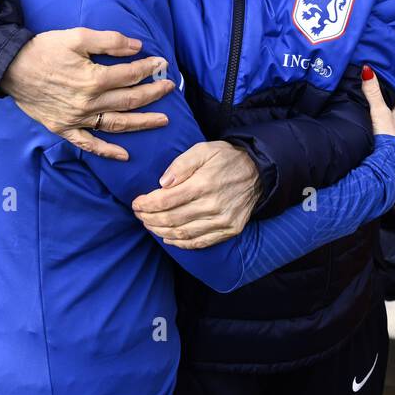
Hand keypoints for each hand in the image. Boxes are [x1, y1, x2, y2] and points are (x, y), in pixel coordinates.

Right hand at [0, 27, 174, 159]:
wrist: (9, 66)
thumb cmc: (43, 49)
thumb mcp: (77, 36)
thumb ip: (110, 41)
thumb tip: (137, 47)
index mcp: (93, 79)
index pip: (131, 75)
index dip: (149, 69)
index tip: (161, 64)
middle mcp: (88, 102)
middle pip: (130, 101)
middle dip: (153, 93)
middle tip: (170, 88)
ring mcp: (77, 118)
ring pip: (117, 124)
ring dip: (142, 123)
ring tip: (163, 120)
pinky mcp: (64, 128)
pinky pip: (88, 144)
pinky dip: (107, 151)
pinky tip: (125, 155)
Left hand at [131, 141, 261, 248]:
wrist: (259, 172)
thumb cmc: (226, 158)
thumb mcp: (203, 150)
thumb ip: (181, 164)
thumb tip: (162, 184)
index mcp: (203, 184)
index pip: (164, 201)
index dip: (145, 205)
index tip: (136, 203)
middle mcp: (212, 206)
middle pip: (170, 219)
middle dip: (148, 219)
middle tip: (139, 215)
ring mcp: (222, 220)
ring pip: (182, 234)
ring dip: (160, 231)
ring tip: (149, 225)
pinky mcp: (230, 230)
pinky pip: (200, 242)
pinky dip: (180, 244)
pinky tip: (168, 238)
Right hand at [363, 65, 394, 147]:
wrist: (391, 163)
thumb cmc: (387, 136)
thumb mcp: (378, 110)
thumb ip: (372, 92)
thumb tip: (368, 70)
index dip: (386, 97)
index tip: (378, 95)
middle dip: (387, 112)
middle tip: (374, 110)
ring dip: (387, 127)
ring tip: (375, 126)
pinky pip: (393, 142)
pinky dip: (387, 140)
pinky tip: (380, 142)